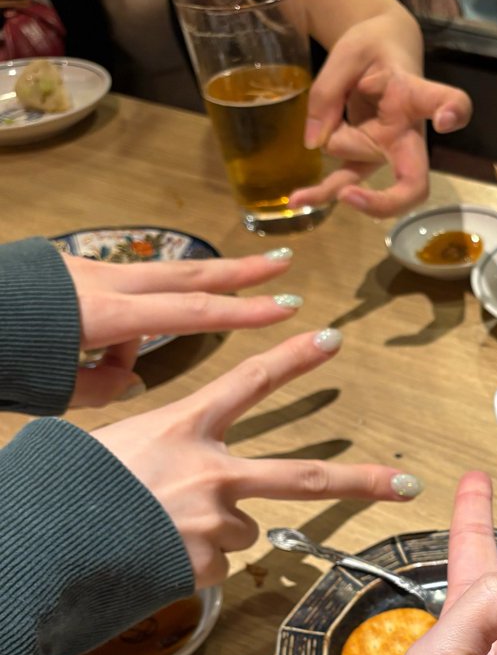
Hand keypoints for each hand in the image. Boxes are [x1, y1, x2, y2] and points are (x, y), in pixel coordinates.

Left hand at [65, 249, 300, 407]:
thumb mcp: (50, 390)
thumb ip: (100, 386)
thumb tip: (131, 381)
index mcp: (101, 314)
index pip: (190, 312)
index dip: (244, 311)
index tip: (288, 306)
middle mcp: (100, 282)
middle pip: (187, 276)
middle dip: (240, 271)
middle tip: (283, 263)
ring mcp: (83, 268)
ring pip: (151, 282)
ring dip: (173, 303)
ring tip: (124, 355)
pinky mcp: (66, 268)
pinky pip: (113, 290)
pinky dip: (122, 317)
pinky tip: (88, 347)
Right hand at [91, 329, 419, 585]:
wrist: (40, 546)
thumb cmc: (66, 489)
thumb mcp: (113, 444)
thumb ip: (166, 450)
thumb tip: (187, 474)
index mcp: (183, 429)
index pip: (249, 383)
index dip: (293, 360)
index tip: (331, 339)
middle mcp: (211, 473)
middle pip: (304, 478)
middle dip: (361, 481)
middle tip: (406, 484)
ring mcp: (214, 524)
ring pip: (245, 529)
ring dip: (219, 530)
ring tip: (163, 528)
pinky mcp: (206, 567)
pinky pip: (216, 564)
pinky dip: (195, 562)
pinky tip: (156, 555)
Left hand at [292, 11, 472, 217]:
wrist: (382, 49)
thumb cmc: (373, 48)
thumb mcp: (347, 53)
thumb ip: (330, 91)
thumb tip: (315, 142)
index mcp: (413, 96)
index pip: (445, 102)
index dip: (452, 113)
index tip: (445, 120)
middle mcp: (407, 134)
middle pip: (412, 181)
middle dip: (385, 200)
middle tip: (348, 195)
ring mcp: (387, 152)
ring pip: (354, 169)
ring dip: (331, 142)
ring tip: (327, 105)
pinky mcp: (364, 156)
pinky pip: (344, 180)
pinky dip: (320, 192)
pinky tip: (298, 199)